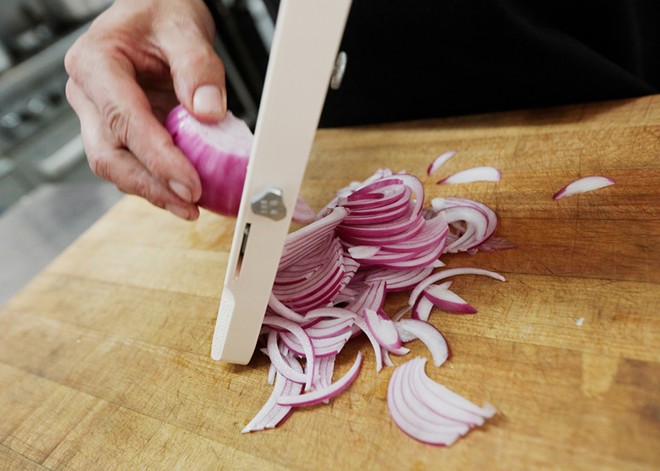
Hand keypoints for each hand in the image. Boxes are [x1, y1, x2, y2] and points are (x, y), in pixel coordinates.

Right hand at [65, 0, 225, 219]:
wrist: (155, 12)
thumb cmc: (162, 13)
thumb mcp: (184, 29)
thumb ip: (198, 68)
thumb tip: (208, 114)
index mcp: (95, 63)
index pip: (124, 120)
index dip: (158, 158)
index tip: (190, 183)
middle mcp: (88, 94)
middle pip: (109, 155)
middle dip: (151, 186)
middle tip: (190, 204)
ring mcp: (99, 115)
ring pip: (116, 166)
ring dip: (153, 191)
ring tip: (191, 206)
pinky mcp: (118, 130)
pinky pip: (132, 163)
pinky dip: (157, 181)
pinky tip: (184, 192)